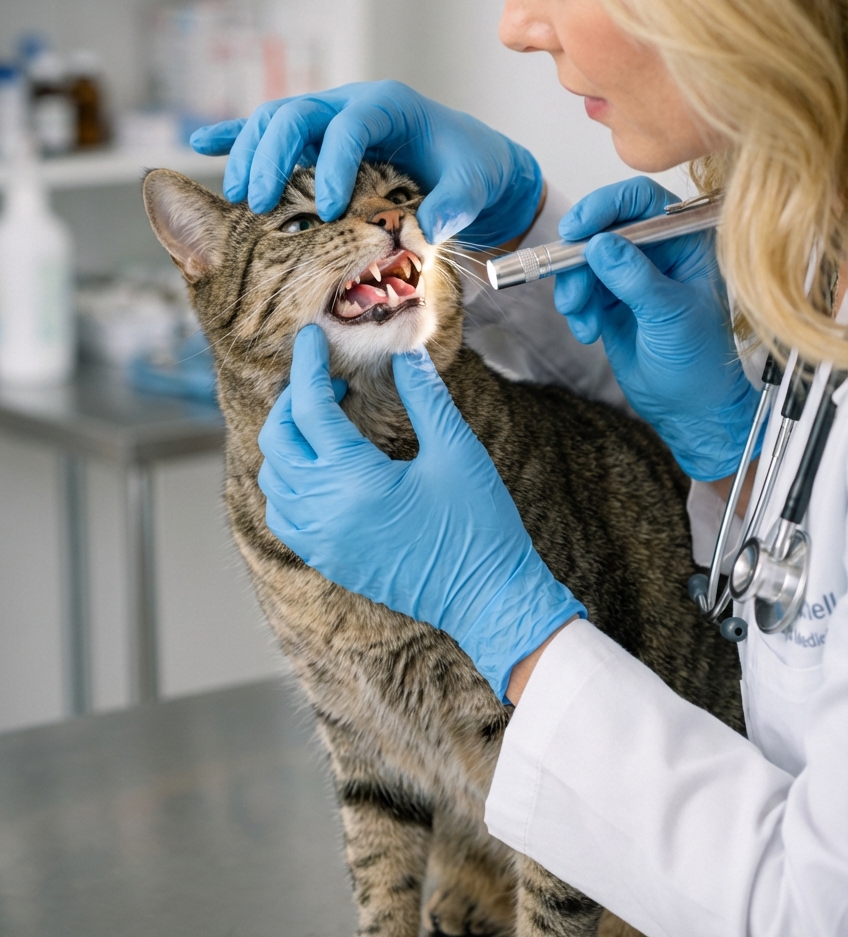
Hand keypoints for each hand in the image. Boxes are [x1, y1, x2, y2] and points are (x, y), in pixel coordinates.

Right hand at [190, 80, 541, 247]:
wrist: (465, 159)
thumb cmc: (469, 169)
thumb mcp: (472, 186)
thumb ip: (453, 205)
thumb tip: (425, 230)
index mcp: (390, 107)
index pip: (351, 126)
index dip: (335, 165)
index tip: (329, 211)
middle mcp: (351, 104)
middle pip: (297, 114)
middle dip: (274, 155)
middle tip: (261, 203)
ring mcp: (328, 117)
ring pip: (275, 119)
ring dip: (250, 153)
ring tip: (239, 197)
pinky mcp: (314, 138)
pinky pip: (268, 130)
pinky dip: (235, 135)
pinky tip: (201, 143)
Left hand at [257, 325, 584, 698]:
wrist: (486, 599)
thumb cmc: (478, 528)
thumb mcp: (457, 452)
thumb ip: (425, 398)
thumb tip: (404, 356)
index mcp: (353, 480)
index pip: (310, 408)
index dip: (307, 365)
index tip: (310, 336)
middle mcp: (324, 511)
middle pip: (278, 439)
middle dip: (293, 399)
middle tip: (325, 377)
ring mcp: (321, 540)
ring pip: (273, 478)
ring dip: (287, 440)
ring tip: (324, 417)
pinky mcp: (327, 560)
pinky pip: (283, 513)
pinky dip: (287, 480)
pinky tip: (320, 466)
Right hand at [553, 177, 757, 480]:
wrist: (688, 409)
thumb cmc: (699, 364)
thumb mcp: (670, 316)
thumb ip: (635, 277)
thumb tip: (600, 244)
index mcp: (687, 242)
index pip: (644, 202)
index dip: (608, 206)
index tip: (579, 227)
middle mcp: (658, 252)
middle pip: (605, 226)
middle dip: (581, 253)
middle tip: (564, 269)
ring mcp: (631, 274)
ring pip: (584, 258)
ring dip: (575, 286)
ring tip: (583, 317)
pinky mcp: (609, 298)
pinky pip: (578, 287)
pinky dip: (576, 306)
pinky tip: (588, 330)